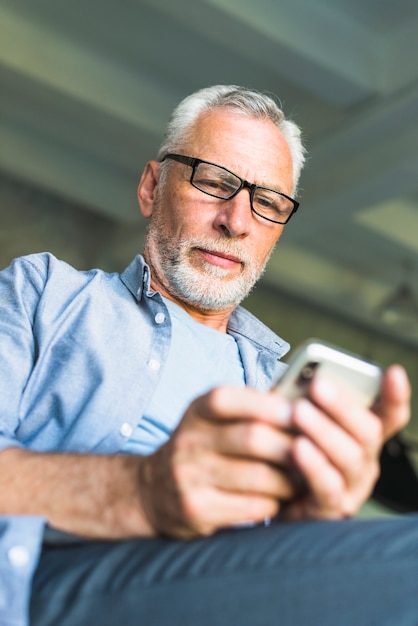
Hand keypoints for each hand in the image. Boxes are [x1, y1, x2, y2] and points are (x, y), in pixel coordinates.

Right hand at [137, 386, 298, 537]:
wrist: (154, 490)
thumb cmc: (202, 447)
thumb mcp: (213, 419)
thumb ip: (250, 408)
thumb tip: (304, 400)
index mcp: (196, 410)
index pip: (228, 399)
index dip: (267, 404)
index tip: (299, 412)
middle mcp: (187, 440)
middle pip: (252, 438)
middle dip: (291, 445)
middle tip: (316, 452)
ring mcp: (188, 476)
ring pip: (258, 476)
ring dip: (289, 479)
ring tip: (303, 478)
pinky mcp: (196, 509)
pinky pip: (252, 506)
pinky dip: (275, 502)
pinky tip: (280, 498)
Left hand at [281, 364, 410, 520]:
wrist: (268, 495)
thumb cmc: (284, 447)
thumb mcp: (295, 419)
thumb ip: (302, 399)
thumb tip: (297, 378)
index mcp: (361, 434)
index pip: (389, 414)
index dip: (394, 395)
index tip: (393, 372)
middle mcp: (365, 460)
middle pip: (368, 432)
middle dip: (343, 406)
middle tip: (318, 385)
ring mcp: (353, 486)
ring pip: (350, 458)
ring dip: (324, 431)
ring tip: (299, 411)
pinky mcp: (331, 509)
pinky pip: (327, 487)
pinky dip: (314, 464)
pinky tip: (297, 446)